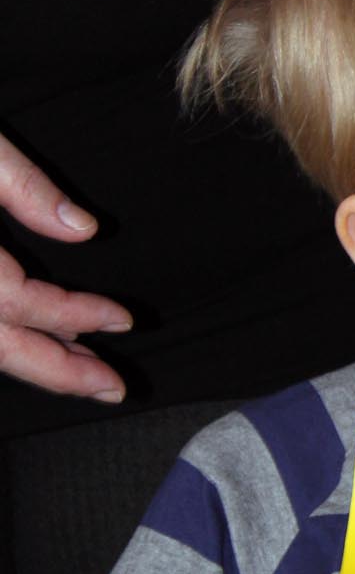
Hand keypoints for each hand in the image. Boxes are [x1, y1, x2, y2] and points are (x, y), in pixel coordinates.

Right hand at [0, 131, 130, 399]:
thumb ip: (25, 186)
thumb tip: (85, 231)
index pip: (17, 300)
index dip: (73, 314)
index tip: (123, 319)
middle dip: (58, 372)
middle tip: (114, 387)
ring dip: (30, 362)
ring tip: (83, 371)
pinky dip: (1, 343)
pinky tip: (31, 342)